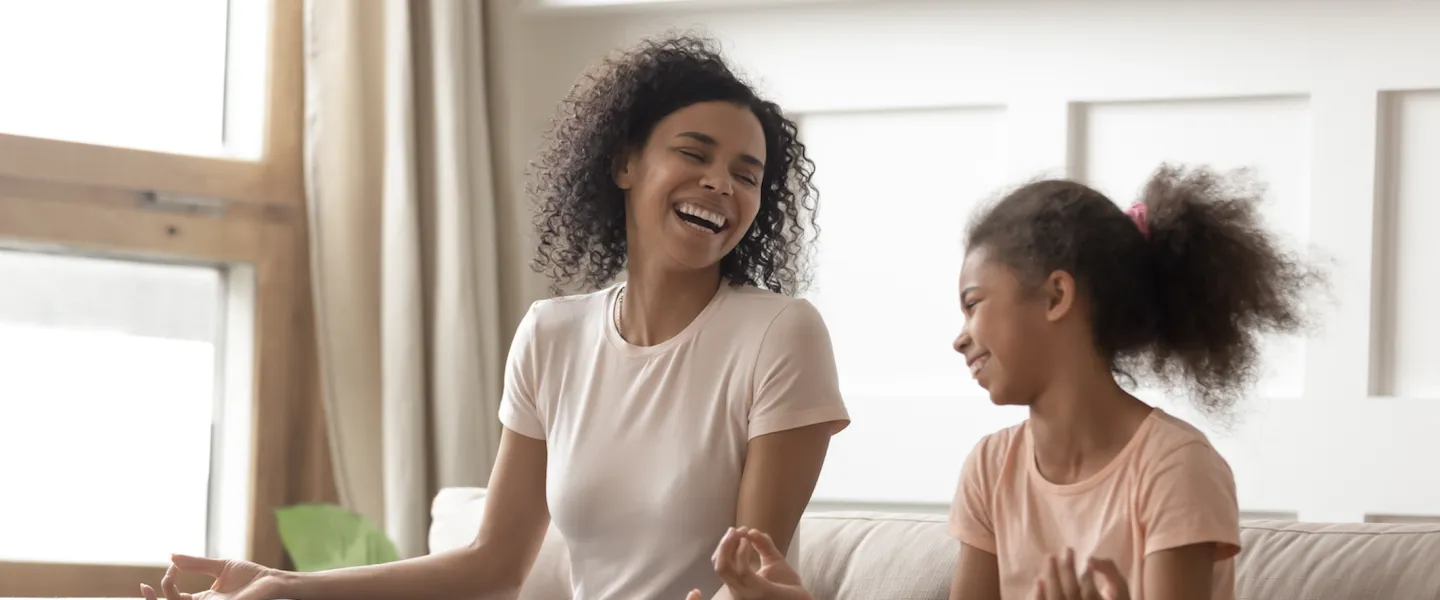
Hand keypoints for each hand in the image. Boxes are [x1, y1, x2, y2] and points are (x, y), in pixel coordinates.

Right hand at [140, 554, 278, 599]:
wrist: (271, 581)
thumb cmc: (250, 576)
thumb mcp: (219, 567)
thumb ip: (196, 563)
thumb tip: (172, 556)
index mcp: (203, 599)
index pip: (173, 597)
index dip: (165, 585)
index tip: (172, 566)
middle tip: (146, 586)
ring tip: (156, 585)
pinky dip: (178, 599)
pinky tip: (172, 589)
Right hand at [687, 527, 810, 599]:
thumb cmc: (789, 587)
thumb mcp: (774, 561)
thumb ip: (764, 545)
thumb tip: (752, 531)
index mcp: (739, 585)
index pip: (721, 565)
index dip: (724, 546)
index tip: (735, 531)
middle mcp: (738, 590)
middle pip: (719, 564)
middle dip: (724, 543)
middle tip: (734, 529)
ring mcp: (746, 591)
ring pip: (724, 566)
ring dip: (729, 544)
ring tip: (741, 531)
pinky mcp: (758, 590)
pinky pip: (742, 570)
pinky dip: (742, 552)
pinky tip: (747, 541)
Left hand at [1028, 548, 1129, 599]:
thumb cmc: (1114, 598)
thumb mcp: (1119, 587)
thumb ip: (1110, 571)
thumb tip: (1091, 559)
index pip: (1091, 594)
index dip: (1088, 577)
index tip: (1088, 560)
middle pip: (1072, 593)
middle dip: (1068, 570)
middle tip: (1067, 549)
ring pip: (1056, 598)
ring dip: (1053, 579)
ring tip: (1051, 557)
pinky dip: (1040, 595)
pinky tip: (1039, 580)